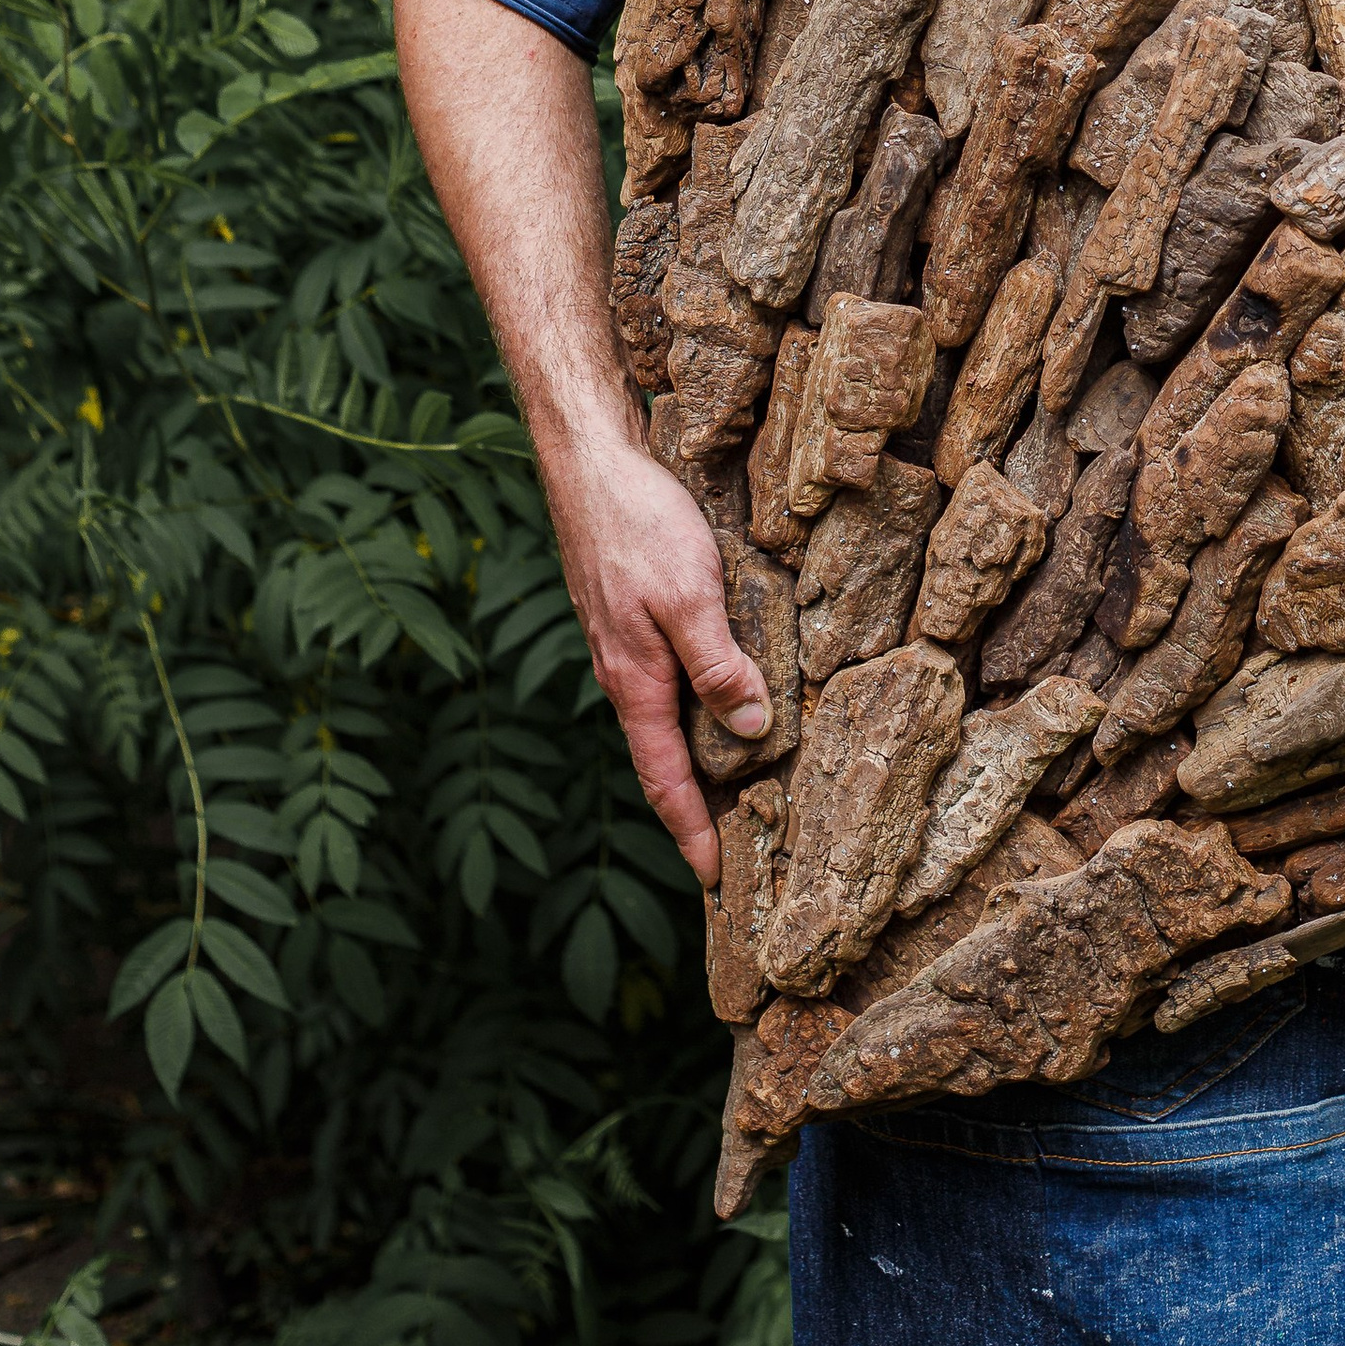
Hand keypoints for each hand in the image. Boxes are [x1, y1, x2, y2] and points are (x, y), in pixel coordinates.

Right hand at [542, 424, 770, 888]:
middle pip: (664, 760)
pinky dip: (692, 709)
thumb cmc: (639, 525)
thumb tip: (751, 731)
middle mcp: (627, 676)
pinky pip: (666, 682)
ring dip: (697, 760)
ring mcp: (626, 648)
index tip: (714, 879)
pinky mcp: (633, 620)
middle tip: (736, 848)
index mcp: (637, 684)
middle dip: (696, 809)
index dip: (690, 831)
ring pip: (666, 720)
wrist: (592, 466)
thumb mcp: (692, 595)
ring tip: (738, 789)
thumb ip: (719, 664)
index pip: (665, 780)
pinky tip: (721, 702)